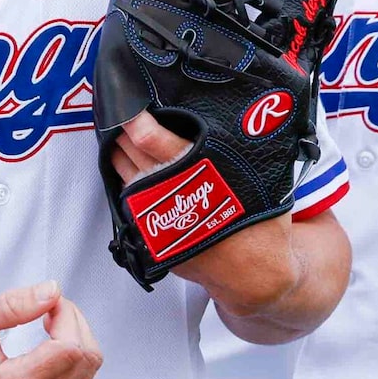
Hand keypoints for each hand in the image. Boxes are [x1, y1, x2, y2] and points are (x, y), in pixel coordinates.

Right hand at [0, 282, 101, 378]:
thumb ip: (11, 304)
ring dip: (75, 336)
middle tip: (47, 307)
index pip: (69, 347)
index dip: (65, 314)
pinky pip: (83, 378)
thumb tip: (53, 292)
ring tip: (47, 324)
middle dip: (72, 321)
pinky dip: (74, 354)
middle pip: (85, 356)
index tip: (47, 302)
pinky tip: (51, 345)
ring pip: (89, 366)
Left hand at [110, 113, 323, 319]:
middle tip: (121, 113)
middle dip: (122, 131)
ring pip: (124, 174)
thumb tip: (228, 113)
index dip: (133, 119)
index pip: (151, 139)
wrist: (253, 273)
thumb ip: (234, 147)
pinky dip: (126, 181)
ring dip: (118, 154)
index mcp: (196, 172)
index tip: (127, 106)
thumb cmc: (259, 222)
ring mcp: (155, 216)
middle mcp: (168, 192)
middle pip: (130, 153)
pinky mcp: (148, 235)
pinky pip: (128, 200)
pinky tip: (128, 170)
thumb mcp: (256, 175)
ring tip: (120, 137)